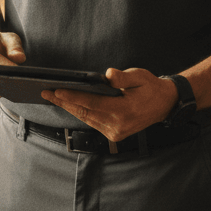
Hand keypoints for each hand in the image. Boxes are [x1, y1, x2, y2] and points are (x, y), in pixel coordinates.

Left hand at [42, 67, 179, 141]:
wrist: (164, 104)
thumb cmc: (150, 87)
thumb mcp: (140, 76)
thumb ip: (123, 77)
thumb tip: (108, 75)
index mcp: (125, 111)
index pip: (93, 103)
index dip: (73, 97)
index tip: (57, 91)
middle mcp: (118, 125)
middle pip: (85, 113)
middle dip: (64, 103)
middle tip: (46, 93)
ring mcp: (116, 132)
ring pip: (87, 119)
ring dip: (69, 108)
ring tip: (53, 98)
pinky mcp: (115, 134)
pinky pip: (93, 123)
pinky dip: (80, 113)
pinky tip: (69, 105)